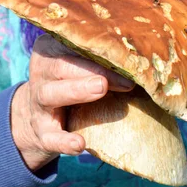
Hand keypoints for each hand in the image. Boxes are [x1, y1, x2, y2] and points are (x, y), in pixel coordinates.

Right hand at [11, 34, 134, 170]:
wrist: (39, 114)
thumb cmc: (73, 79)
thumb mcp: (84, 63)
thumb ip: (106, 57)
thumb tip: (149, 56)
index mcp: (53, 48)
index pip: (73, 42)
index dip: (100, 48)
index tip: (127, 54)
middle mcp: (42, 72)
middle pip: (62, 66)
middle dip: (92, 70)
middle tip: (123, 78)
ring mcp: (37, 102)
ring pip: (50, 94)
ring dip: (77, 91)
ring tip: (101, 89)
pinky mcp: (40, 131)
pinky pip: (50, 136)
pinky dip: (64, 141)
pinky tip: (80, 144)